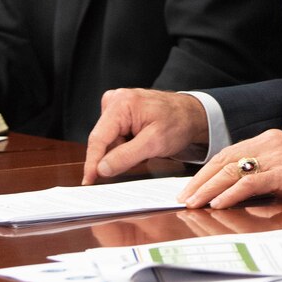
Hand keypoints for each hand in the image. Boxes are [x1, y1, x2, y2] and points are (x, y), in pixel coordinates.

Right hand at [83, 88, 208, 184]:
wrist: (192, 114)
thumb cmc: (179, 122)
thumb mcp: (155, 143)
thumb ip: (126, 156)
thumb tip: (101, 168)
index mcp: (121, 103)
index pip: (98, 138)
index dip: (92, 162)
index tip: (88, 181)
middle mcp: (115, 100)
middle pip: (103, 140)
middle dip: (116, 156)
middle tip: (141, 157)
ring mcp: (117, 105)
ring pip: (109, 141)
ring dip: (123, 152)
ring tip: (145, 147)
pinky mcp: (120, 113)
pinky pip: (115, 137)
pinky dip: (126, 146)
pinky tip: (141, 143)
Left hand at [178, 129, 281, 208]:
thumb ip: (267, 168)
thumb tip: (242, 186)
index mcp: (269, 139)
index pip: (229, 152)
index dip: (208, 169)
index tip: (193, 183)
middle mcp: (269, 144)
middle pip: (225, 159)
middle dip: (200, 179)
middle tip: (184, 195)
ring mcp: (276, 157)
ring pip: (232, 170)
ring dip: (209, 188)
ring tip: (194, 202)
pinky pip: (250, 182)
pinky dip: (230, 193)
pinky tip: (218, 202)